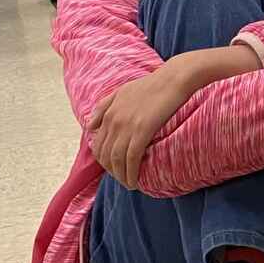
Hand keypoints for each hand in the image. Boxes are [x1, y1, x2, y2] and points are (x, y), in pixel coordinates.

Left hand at [89, 64, 193, 189]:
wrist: (174, 78)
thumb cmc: (153, 84)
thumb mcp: (122, 91)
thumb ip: (104, 107)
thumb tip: (90, 125)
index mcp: (109, 112)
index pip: (98, 144)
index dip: (104, 161)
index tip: (114, 168)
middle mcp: (114, 121)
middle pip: (106, 154)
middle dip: (112, 171)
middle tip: (123, 179)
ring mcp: (127, 126)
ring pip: (116, 159)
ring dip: (121, 175)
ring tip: (129, 184)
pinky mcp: (142, 131)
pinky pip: (131, 157)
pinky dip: (131, 172)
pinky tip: (135, 181)